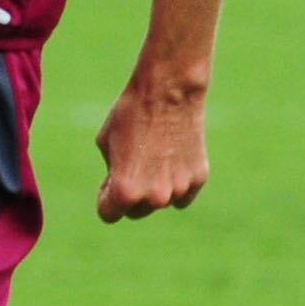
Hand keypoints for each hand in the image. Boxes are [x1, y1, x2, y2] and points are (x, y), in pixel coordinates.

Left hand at [94, 76, 209, 220]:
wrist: (169, 91)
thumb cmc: (130, 114)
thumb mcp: (105, 144)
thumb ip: (111, 175)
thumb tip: (120, 192)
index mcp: (124, 191)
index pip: (108, 214)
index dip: (105, 197)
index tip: (109, 181)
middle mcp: (154, 197)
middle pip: (135, 212)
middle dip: (131, 196)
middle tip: (133, 165)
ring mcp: (179, 189)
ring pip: (161, 202)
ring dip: (156, 187)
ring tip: (154, 154)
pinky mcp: (199, 179)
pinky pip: (184, 194)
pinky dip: (177, 182)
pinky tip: (173, 157)